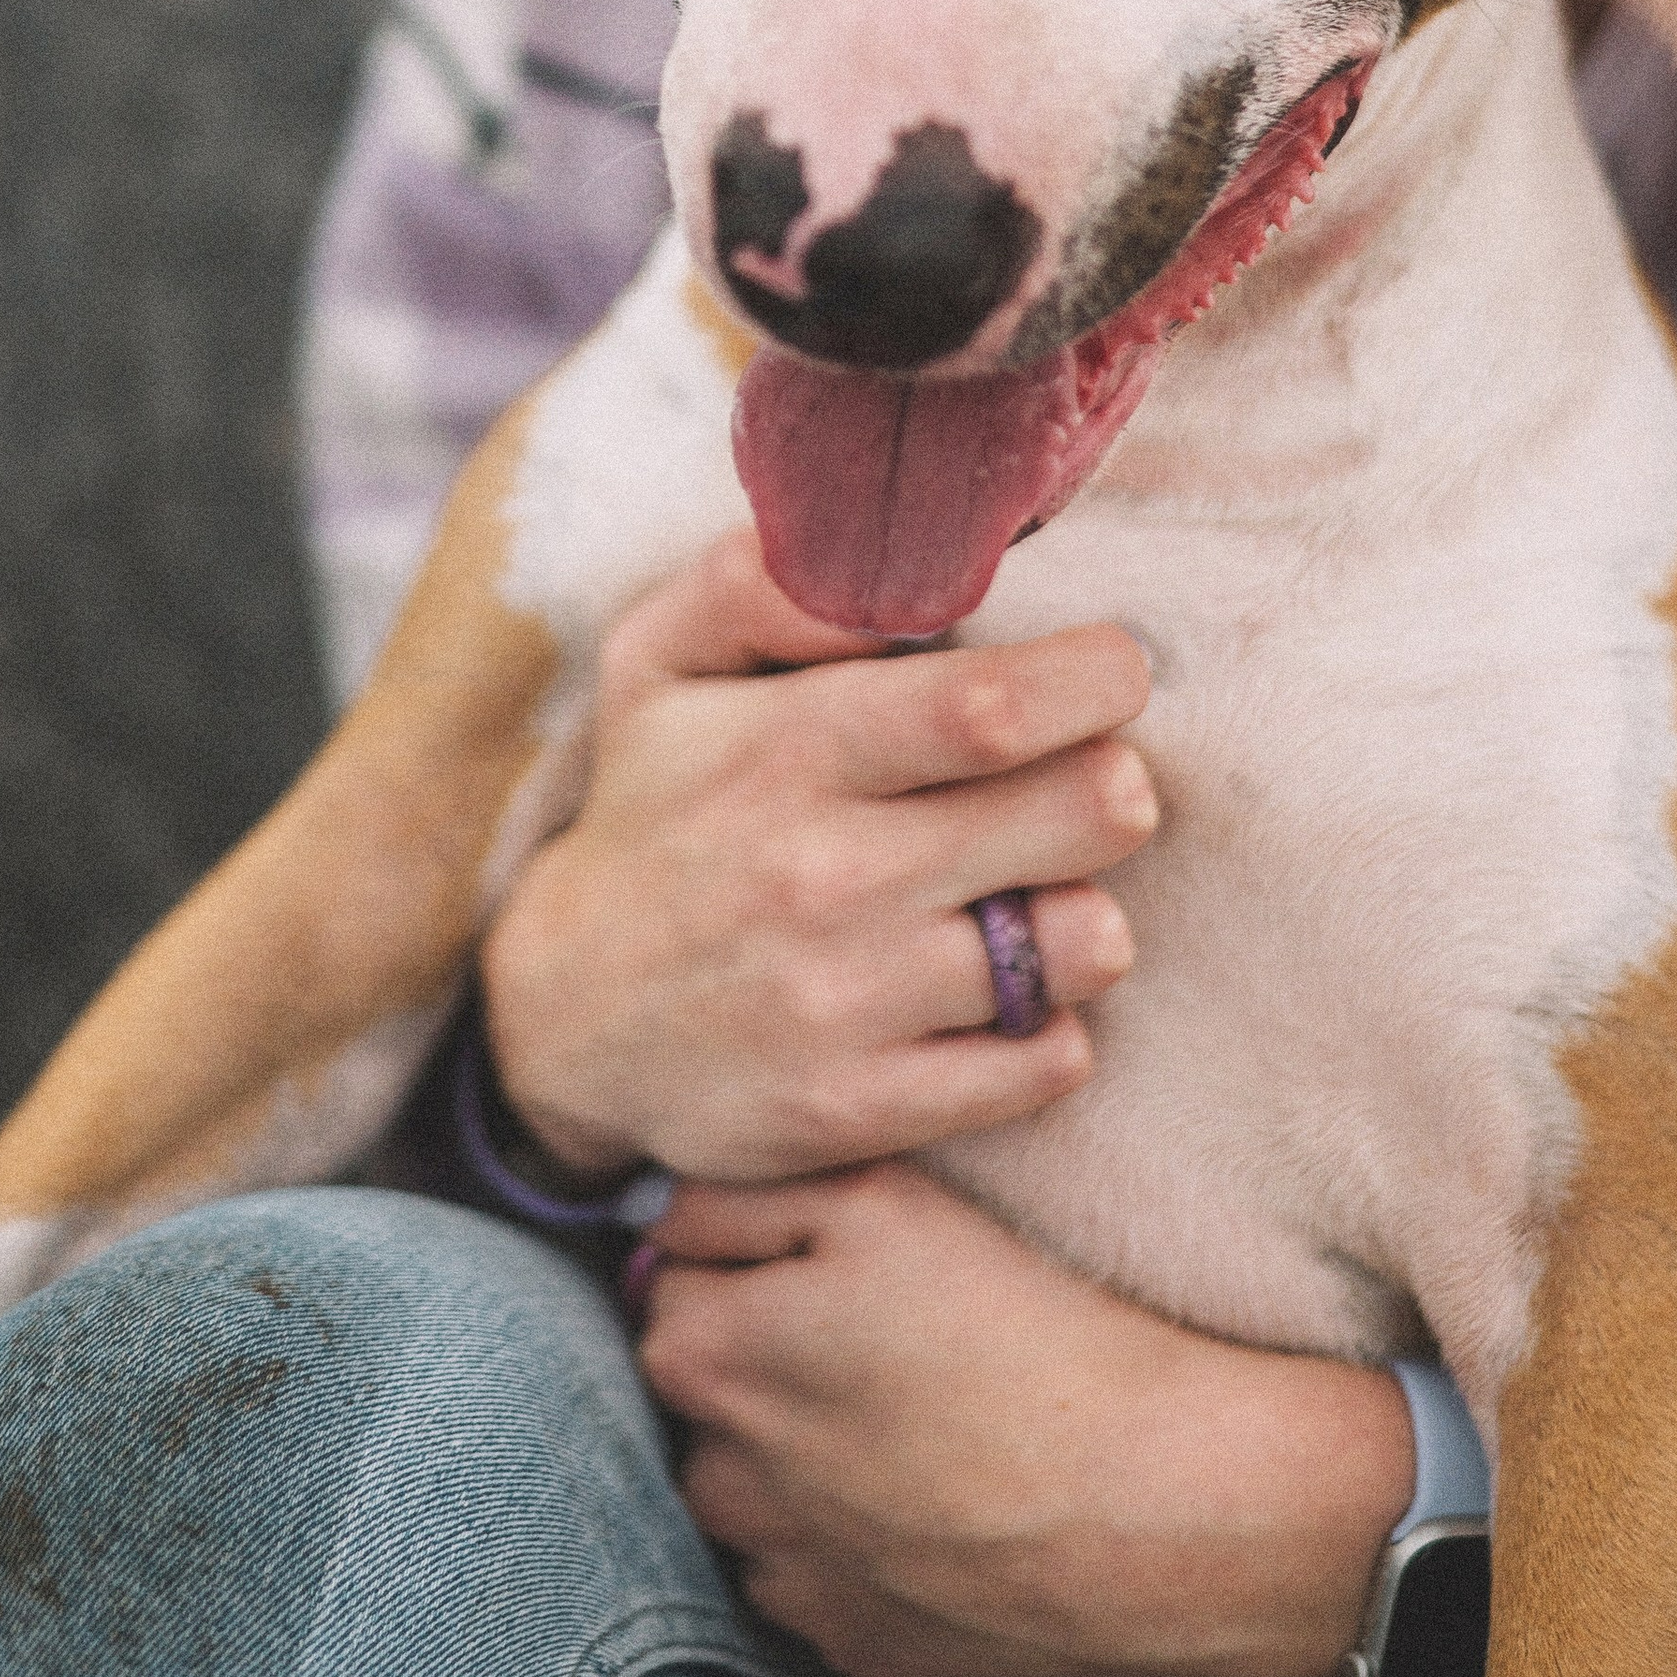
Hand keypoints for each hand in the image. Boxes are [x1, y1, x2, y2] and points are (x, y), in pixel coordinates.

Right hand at [480, 526, 1156, 1182]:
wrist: (560, 1020)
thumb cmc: (651, 808)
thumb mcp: (660, 660)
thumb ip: (760, 582)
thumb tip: (886, 567)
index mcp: (787, 751)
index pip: (993, 705)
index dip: (1094, 678)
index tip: (1109, 672)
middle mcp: (824, 878)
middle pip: (1081, 812)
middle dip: (1116, 784)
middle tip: (1090, 781)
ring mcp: (849, 1005)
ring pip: (1085, 943)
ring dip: (1085, 911)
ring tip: (1029, 893)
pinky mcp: (867, 1109)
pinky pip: (1047, 1062)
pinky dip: (1046, 1024)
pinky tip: (990, 992)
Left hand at [639, 1161, 1413, 1676]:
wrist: (1148, 1498)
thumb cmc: (1020, 1326)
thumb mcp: (879, 1202)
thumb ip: (744, 1198)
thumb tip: (663, 1218)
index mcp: (714, 1354)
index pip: (667, 1275)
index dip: (739, 1251)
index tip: (815, 1255)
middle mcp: (726, 1472)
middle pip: (696, 1387)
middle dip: (751, 1352)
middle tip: (863, 1332)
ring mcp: (787, 1570)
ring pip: (743, 1491)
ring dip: (782, 1456)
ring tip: (898, 1419)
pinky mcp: (851, 1642)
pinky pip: (809, 1578)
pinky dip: (842, 1544)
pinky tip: (924, 1503)